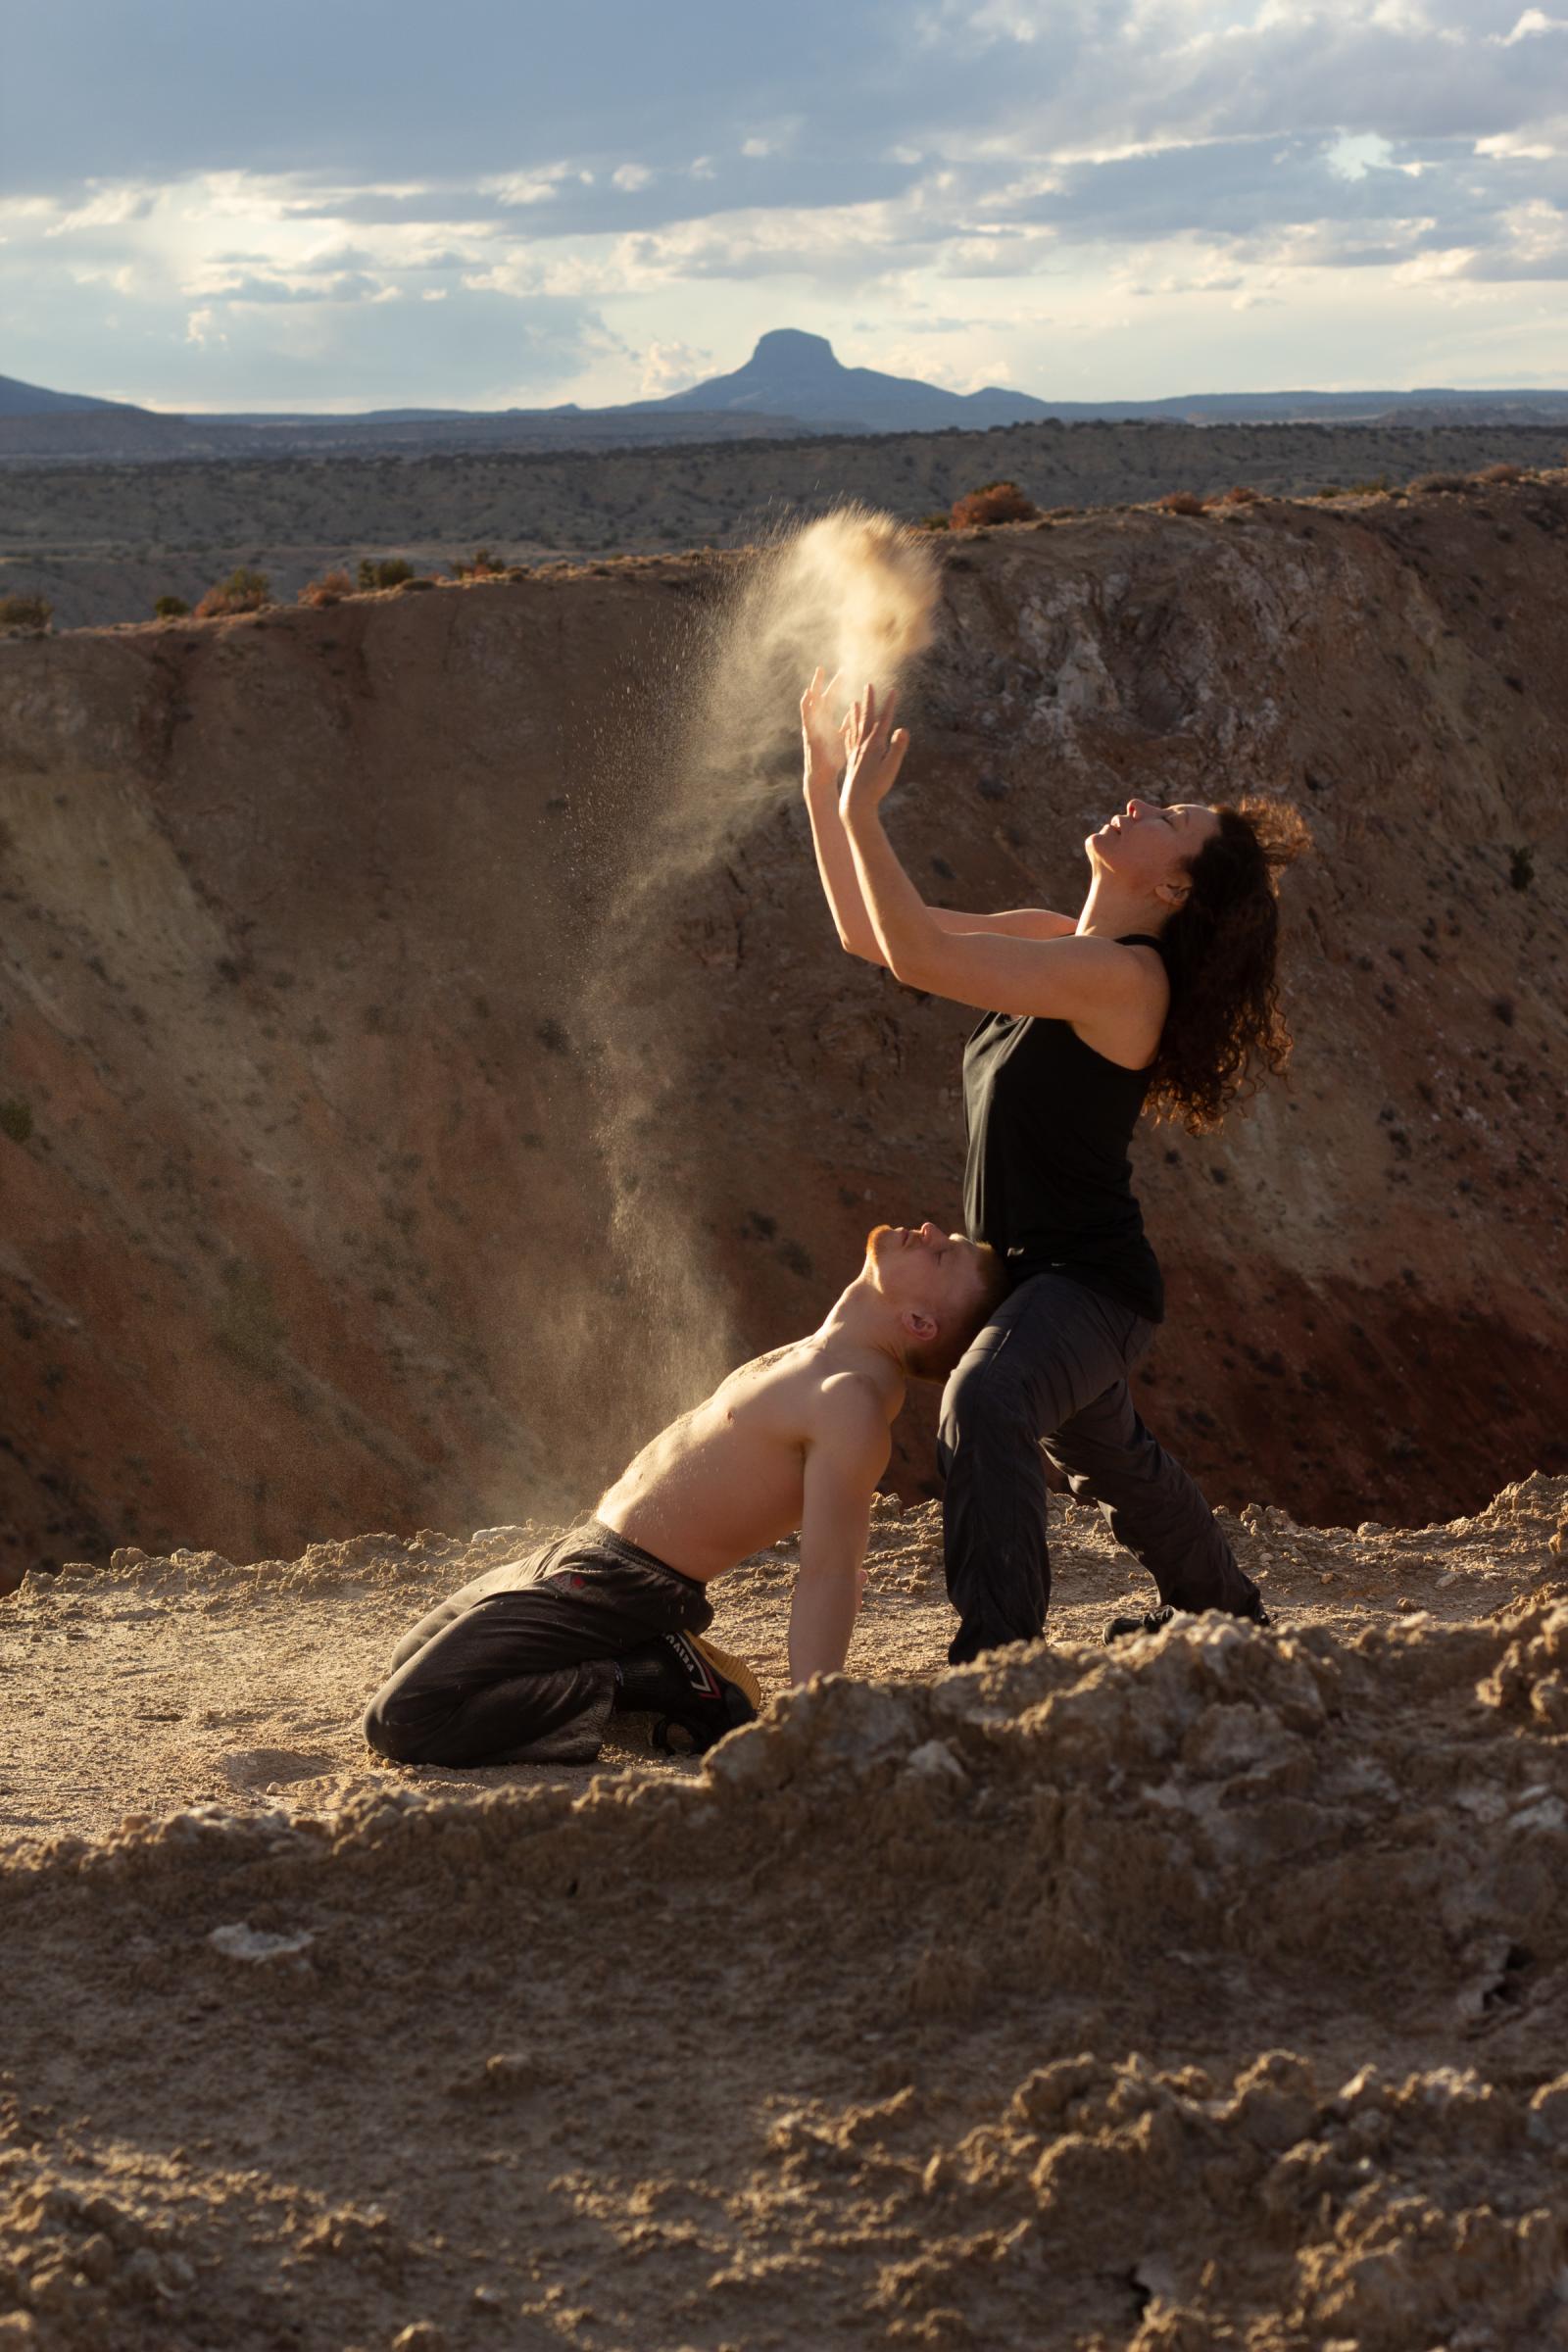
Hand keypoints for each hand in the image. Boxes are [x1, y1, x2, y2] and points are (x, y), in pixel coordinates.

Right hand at [800, 665, 846, 782]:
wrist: (823, 776)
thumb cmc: (832, 759)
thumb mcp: (842, 737)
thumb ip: (846, 724)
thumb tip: (853, 710)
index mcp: (826, 721)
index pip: (831, 699)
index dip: (836, 685)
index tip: (843, 671)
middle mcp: (817, 721)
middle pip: (820, 697)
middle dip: (823, 683)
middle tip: (825, 667)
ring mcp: (812, 726)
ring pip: (811, 703)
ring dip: (814, 688)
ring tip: (817, 674)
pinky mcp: (809, 733)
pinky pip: (806, 717)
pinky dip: (806, 705)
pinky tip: (807, 695)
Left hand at [840, 682, 909, 820]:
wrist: (855, 803)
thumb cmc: (875, 787)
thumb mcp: (890, 768)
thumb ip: (897, 748)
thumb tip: (903, 729)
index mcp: (874, 745)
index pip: (883, 720)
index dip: (889, 704)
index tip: (893, 690)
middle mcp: (862, 745)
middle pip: (866, 718)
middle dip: (869, 701)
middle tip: (869, 685)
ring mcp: (855, 752)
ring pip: (855, 728)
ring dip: (856, 714)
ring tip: (854, 703)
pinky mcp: (851, 760)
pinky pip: (849, 741)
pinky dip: (849, 731)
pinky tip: (847, 730)